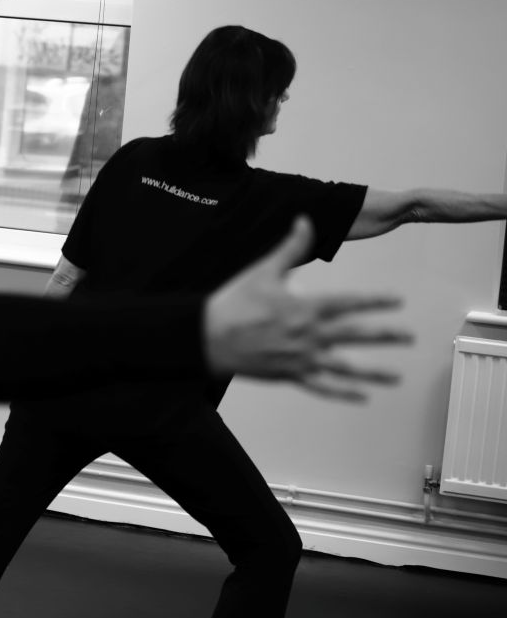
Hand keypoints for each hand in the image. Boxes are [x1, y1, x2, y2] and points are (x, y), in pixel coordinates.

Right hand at [204, 215, 411, 399]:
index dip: (376, 300)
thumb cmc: (234, 303)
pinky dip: (344, 393)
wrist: (208, 337)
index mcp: (305, 308)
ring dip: (374, 372)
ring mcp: (301, 359)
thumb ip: (290, 247)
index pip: (349, 303)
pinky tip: (362, 396)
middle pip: (356, 335)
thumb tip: (305, 221)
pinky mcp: (290, 375)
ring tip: (397, 376)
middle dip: (385, 335)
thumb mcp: (263, 270)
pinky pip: (323, 387)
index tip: (397, 300)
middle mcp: (309, 335)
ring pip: (346, 367)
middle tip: (409, 336)